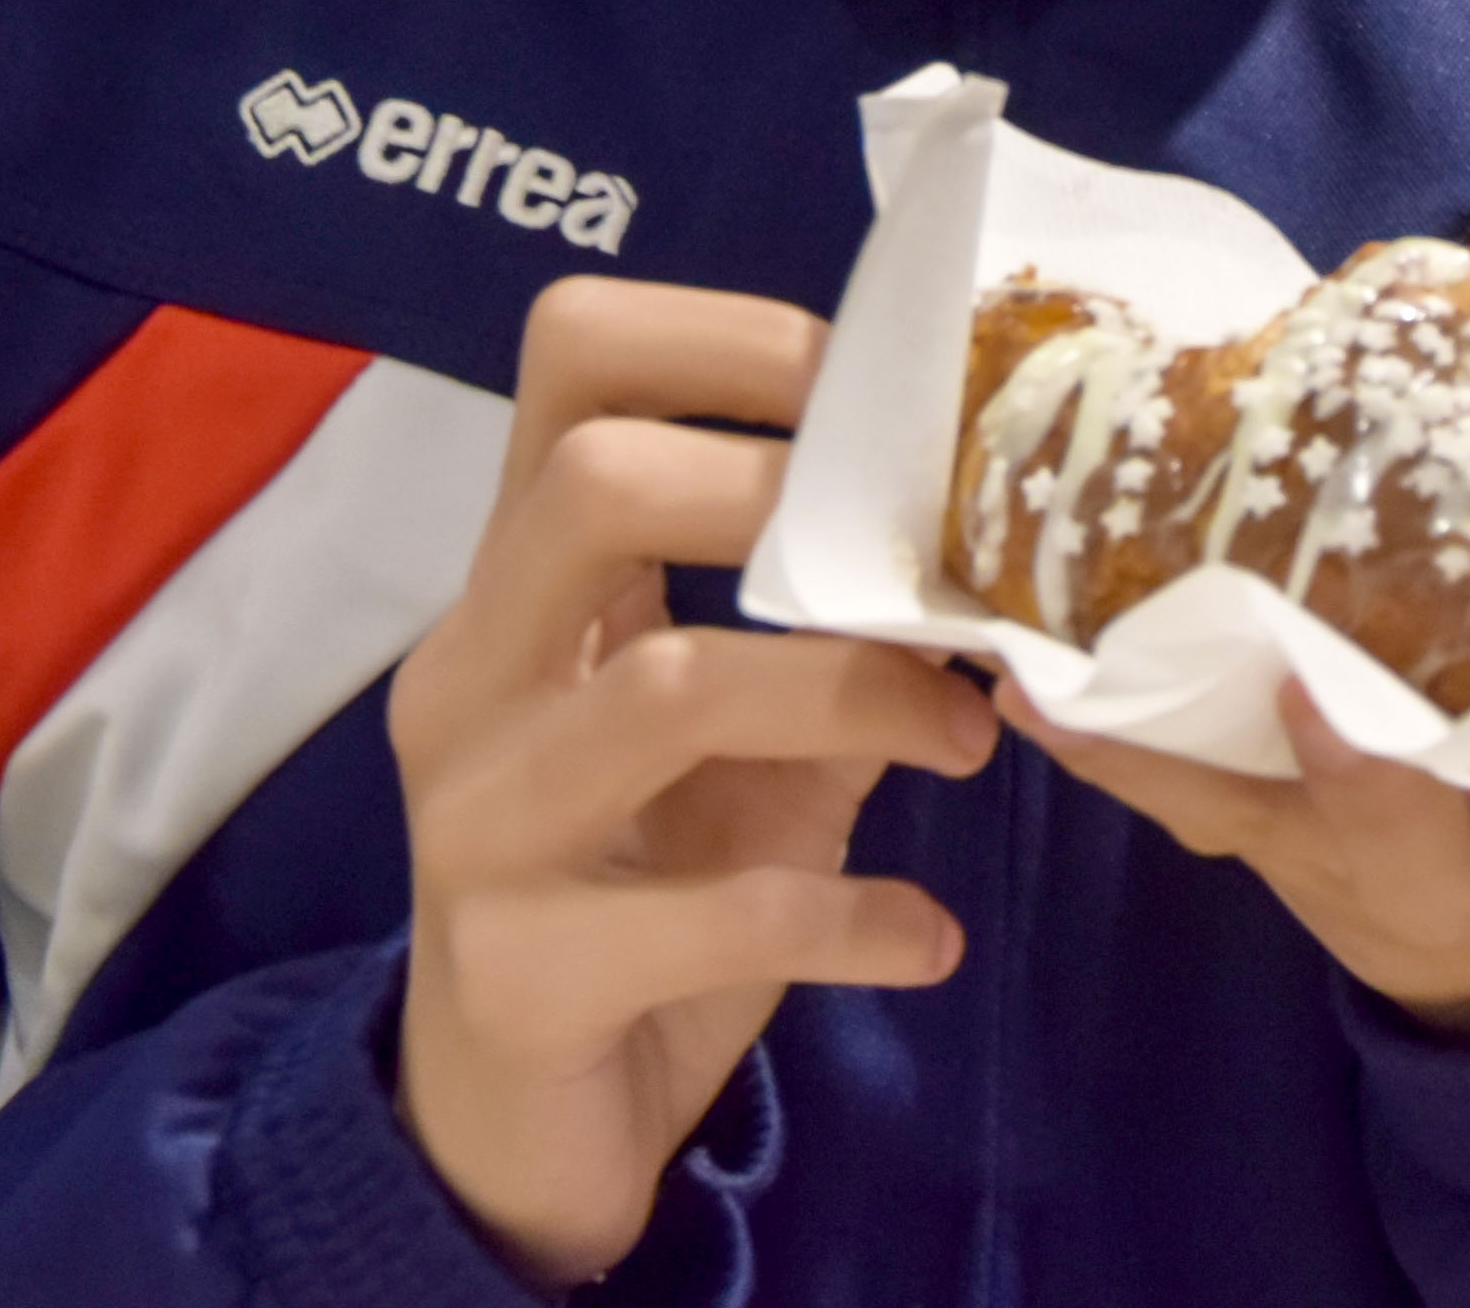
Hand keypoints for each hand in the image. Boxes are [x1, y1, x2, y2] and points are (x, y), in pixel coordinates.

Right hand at [388, 280, 997, 1285]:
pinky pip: (714, 915)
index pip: (569, 360)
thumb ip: (822, 634)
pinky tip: (924, 938)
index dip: (730, 334)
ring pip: (671, 689)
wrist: (509, 1135)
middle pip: (593, 483)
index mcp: (517, 589)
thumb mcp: (737, 747)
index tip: (876, 399)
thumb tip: (1000, 536)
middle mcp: (469, 678)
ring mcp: (475, 825)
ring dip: (860, 699)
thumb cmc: (645, 896)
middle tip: (924, 574)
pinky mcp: (518, 973)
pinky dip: (851, 915)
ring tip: (970, 742)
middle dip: (788, 499)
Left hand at [1014, 645, 1469, 1035]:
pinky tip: (1032, 663)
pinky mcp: (1260, 819)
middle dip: (1154, 756)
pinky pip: (1181, 775)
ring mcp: (1291, 851)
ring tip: (1005, 671)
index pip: (1404, 837)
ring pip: (1187, 795)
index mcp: (1460, 881)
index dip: (1358, 776)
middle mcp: (1349, 876)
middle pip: (1238, 817)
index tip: (1310, 699)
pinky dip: (1114, 725)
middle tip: (1054, 692)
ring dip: (1102, 739)